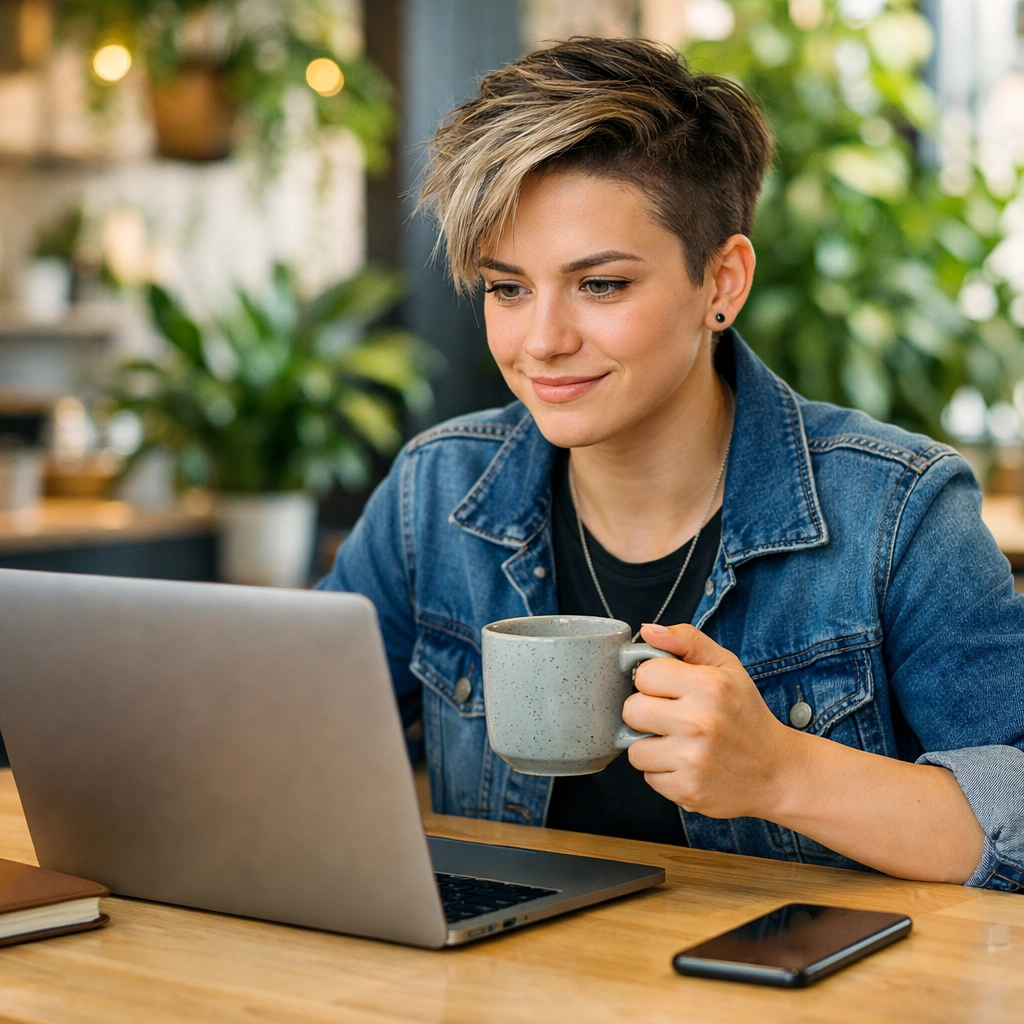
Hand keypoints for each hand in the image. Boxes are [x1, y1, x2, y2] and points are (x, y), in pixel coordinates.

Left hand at [622, 623, 801, 818]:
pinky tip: (687, 765)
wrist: (777, 772)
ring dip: (651, 747)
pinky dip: (663, 773)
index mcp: (709, 686)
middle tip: (672, 718)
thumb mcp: (726, 667)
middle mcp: (700, 722)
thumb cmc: (747, 716)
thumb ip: (687, 640)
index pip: (644, 675)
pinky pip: (649, 777)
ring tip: (679, 743)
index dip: (653, 682)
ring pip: (634, 749)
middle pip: (631, 710)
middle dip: (647, 714)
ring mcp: (693, 759)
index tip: (669, 691)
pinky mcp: (687, 790)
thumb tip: (647, 631)